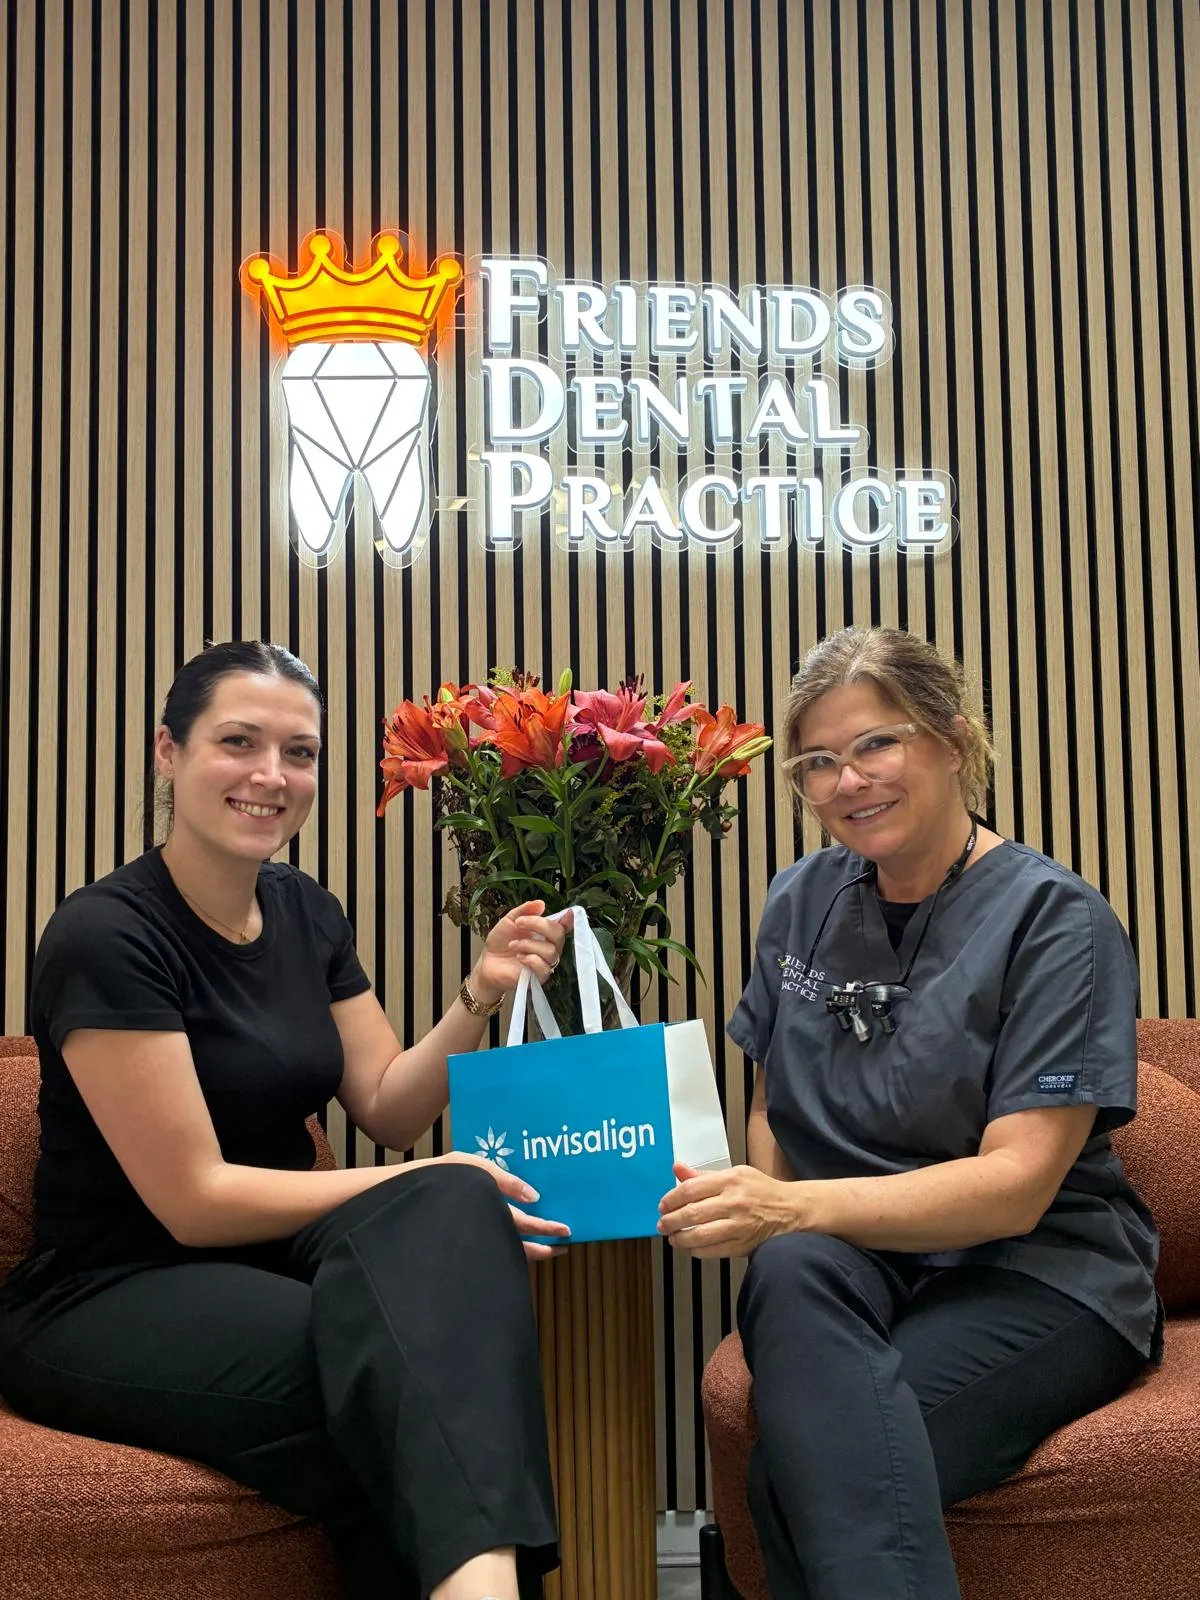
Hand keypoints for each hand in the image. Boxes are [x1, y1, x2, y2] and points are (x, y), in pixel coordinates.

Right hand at [436, 1151, 570, 1261]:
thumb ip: (506, 1180)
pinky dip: (506, 1248)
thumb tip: (534, 1196)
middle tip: (561, 1249)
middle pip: (520, 1248)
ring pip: (506, 1252)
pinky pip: (492, 1248)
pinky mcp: (464, 1241)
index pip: (527, 1225)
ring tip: (541, 1249)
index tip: (566, 1232)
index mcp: (491, 1211)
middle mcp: (485, 1230)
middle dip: (543, 1250)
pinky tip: (512, 1242)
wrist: (402, 1196)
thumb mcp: (475, 1166)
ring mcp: (474, 1240)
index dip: (548, 1229)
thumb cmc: (438, 1177)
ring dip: (526, 1252)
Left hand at [471, 900, 573, 1004]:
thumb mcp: (509, 921)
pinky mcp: (539, 977)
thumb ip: (524, 911)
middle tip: (518, 923)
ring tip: (513, 945)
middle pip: (558, 935)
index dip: (569, 920)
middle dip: (539, 925)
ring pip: (551, 951)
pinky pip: (544, 967)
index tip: (568, 913)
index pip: (563, 926)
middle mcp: (549, 946)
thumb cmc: (500, 942)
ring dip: (529, 944)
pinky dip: (531, 959)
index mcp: (545, 932)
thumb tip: (541, 903)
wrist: (488, 962)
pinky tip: (519, 957)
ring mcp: (545, 962)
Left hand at [656, 1161, 803, 1258]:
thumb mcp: (735, 1173)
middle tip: (662, 1224)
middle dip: (671, 1221)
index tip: (663, 1205)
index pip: (690, 1189)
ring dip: (680, 1239)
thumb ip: (703, 1175)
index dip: (671, 1199)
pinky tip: (690, 1247)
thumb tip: (677, 1169)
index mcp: (730, 1180)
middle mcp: (734, 1202)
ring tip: (672, 1238)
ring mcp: (739, 1225)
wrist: (790, 1209)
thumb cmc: (761, 1190)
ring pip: (700, 1235)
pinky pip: (713, 1251)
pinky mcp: (743, 1244)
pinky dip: (697, 1251)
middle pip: (692, 1213)